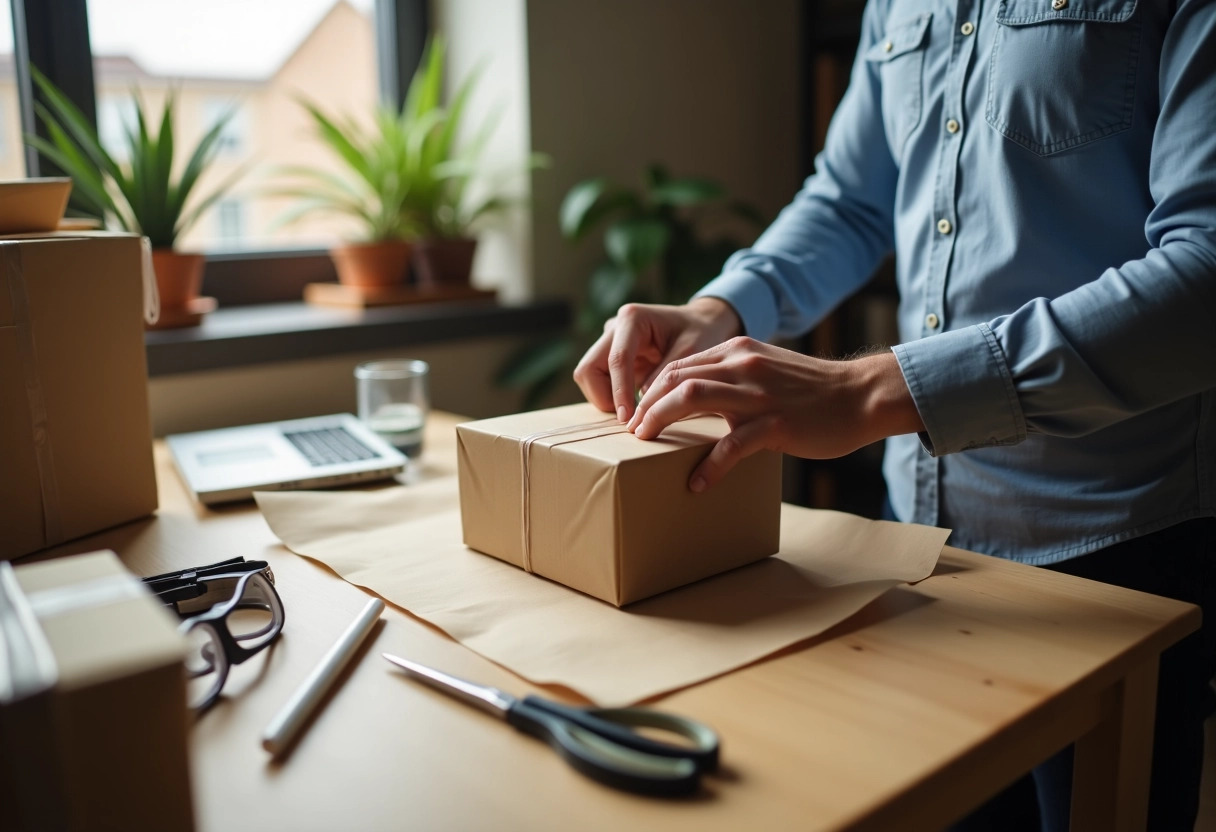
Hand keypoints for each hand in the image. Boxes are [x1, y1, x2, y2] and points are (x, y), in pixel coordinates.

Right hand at [572, 297, 742, 421]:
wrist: (703, 322)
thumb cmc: (701, 332)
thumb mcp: (692, 352)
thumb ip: (665, 377)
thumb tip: (641, 407)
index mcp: (632, 319)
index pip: (616, 360)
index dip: (619, 392)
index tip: (627, 418)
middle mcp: (614, 328)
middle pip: (588, 369)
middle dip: (604, 397)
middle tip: (628, 419)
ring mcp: (609, 343)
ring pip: (589, 377)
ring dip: (606, 399)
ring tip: (634, 413)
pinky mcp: (612, 358)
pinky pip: (600, 382)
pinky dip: (611, 398)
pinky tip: (634, 406)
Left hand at [627, 338, 924, 491]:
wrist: (861, 396)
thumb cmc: (813, 390)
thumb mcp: (766, 370)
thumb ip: (733, 378)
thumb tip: (698, 399)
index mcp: (738, 352)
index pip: (680, 365)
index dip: (652, 389)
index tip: (639, 412)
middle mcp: (743, 366)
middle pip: (676, 378)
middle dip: (647, 404)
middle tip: (633, 430)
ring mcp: (758, 395)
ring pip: (693, 398)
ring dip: (661, 421)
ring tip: (646, 443)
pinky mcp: (776, 424)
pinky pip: (731, 445)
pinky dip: (709, 465)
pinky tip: (697, 483)